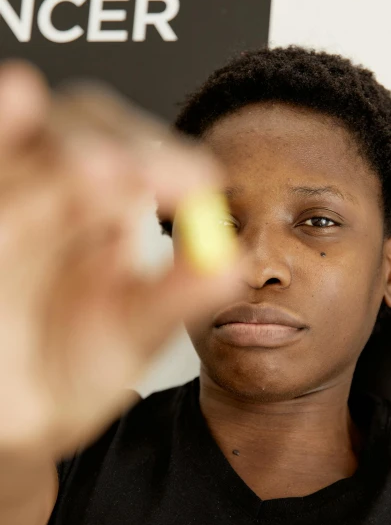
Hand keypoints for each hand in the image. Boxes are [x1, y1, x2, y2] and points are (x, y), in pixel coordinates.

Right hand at [0, 61, 244, 460]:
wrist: (14, 419)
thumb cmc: (68, 371)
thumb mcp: (130, 336)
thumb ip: (176, 298)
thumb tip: (233, 263)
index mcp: (100, 208)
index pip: (131, 150)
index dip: (159, 156)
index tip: (195, 182)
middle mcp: (50, 191)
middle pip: (71, 129)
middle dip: (99, 146)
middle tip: (120, 175)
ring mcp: (7, 199)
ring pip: (17, 140)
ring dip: (32, 131)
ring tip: (75, 148)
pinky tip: (13, 104)